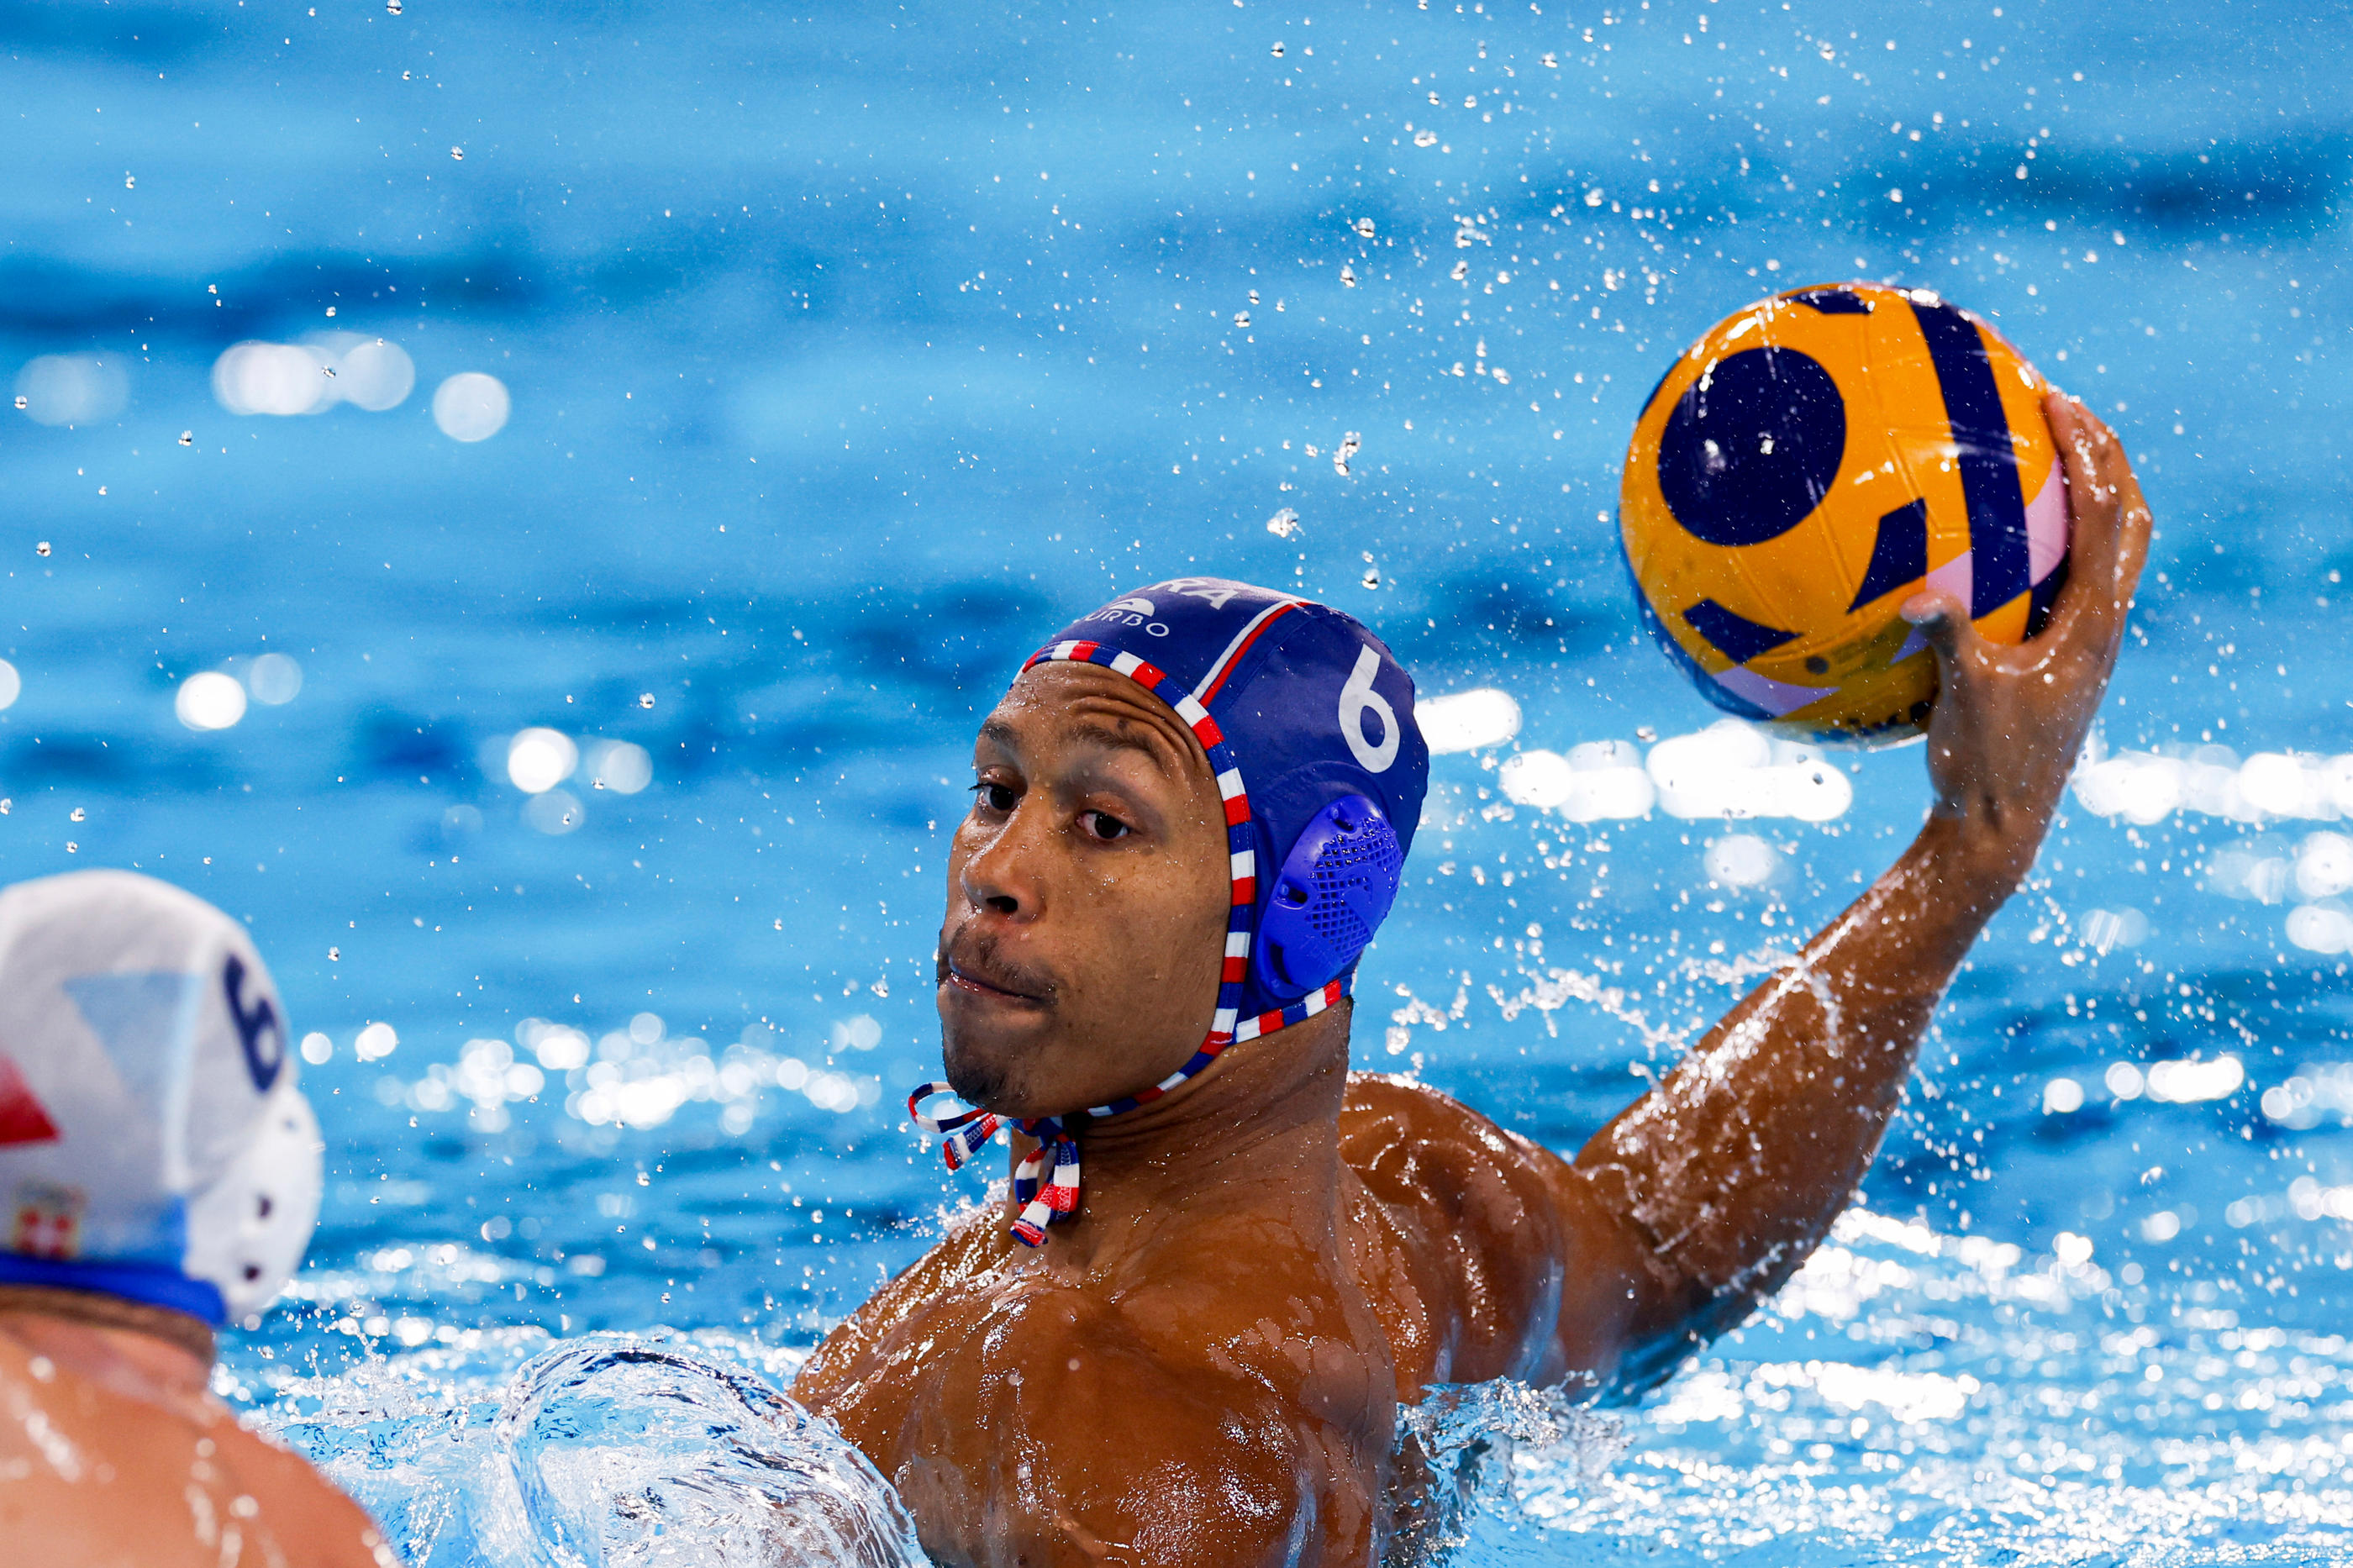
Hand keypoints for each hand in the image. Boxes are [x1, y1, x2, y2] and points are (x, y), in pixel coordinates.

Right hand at [1899, 391, 2152, 878]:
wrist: (2000, 826)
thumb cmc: (1983, 767)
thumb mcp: (1962, 700)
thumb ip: (1948, 641)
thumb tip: (1914, 596)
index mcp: (2092, 622)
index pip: (2105, 515)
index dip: (2087, 451)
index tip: (2055, 400)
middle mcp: (2103, 624)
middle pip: (2130, 517)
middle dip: (2106, 454)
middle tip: (2061, 407)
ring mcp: (2089, 641)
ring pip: (2113, 547)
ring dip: (2092, 494)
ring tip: (2044, 456)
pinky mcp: (2064, 657)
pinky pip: (2068, 579)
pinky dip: (2049, 542)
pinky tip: (1988, 538)